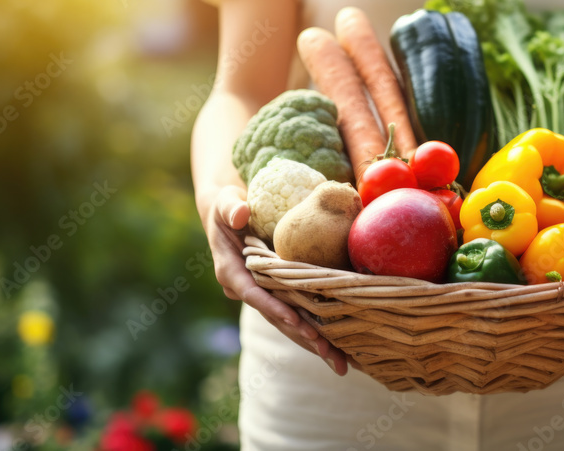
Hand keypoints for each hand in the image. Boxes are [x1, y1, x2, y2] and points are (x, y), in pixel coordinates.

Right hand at [200, 186, 352, 375]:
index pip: (253, 293)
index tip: (294, 320)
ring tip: (339, 361)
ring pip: (287, 323)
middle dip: (300, 335)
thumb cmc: (228, 206)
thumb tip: (240, 213)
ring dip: (312, 342)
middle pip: (275, 317)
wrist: (229, 216)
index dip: (273, 307)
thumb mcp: (225, 201)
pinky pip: (296, 315)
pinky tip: (338, 348)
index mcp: (231, 271)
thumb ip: (230, 206)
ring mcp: (262, 294)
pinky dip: (316, 331)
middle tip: (327, 351)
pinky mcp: (276, 294)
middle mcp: (245, 289)